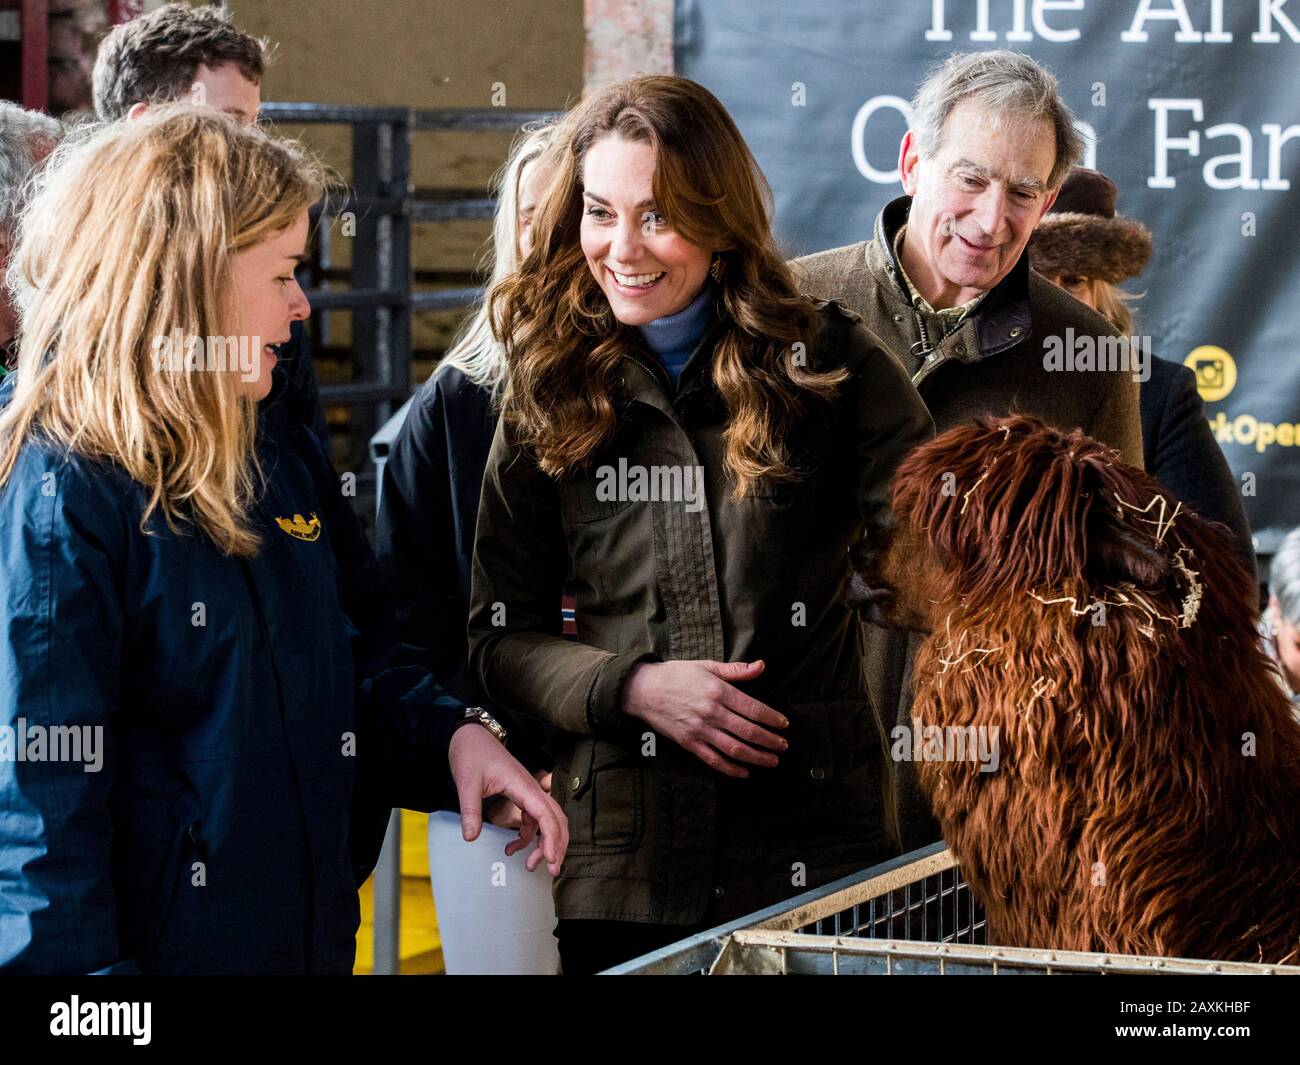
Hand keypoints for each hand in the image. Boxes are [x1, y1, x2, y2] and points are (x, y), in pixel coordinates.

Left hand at [449, 725, 567, 873]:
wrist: (472, 735)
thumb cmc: (472, 753)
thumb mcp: (466, 782)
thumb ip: (470, 810)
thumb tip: (471, 838)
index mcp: (522, 785)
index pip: (545, 814)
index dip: (551, 838)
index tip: (549, 860)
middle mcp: (531, 789)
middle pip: (556, 819)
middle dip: (557, 845)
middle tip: (551, 870)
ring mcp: (528, 792)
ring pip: (548, 820)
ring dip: (545, 843)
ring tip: (532, 865)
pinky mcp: (521, 795)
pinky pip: (533, 820)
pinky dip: (528, 837)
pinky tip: (512, 849)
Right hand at [621, 659, 787, 778]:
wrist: (643, 690)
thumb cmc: (676, 675)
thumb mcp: (706, 666)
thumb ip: (736, 670)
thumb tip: (761, 666)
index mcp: (718, 691)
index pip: (754, 709)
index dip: (772, 719)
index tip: (784, 724)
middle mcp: (712, 712)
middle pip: (749, 732)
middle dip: (770, 741)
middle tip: (783, 746)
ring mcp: (700, 730)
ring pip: (735, 749)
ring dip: (757, 757)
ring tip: (771, 761)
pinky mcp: (689, 743)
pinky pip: (714, 760)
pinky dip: (731, 769)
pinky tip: (744, 771)